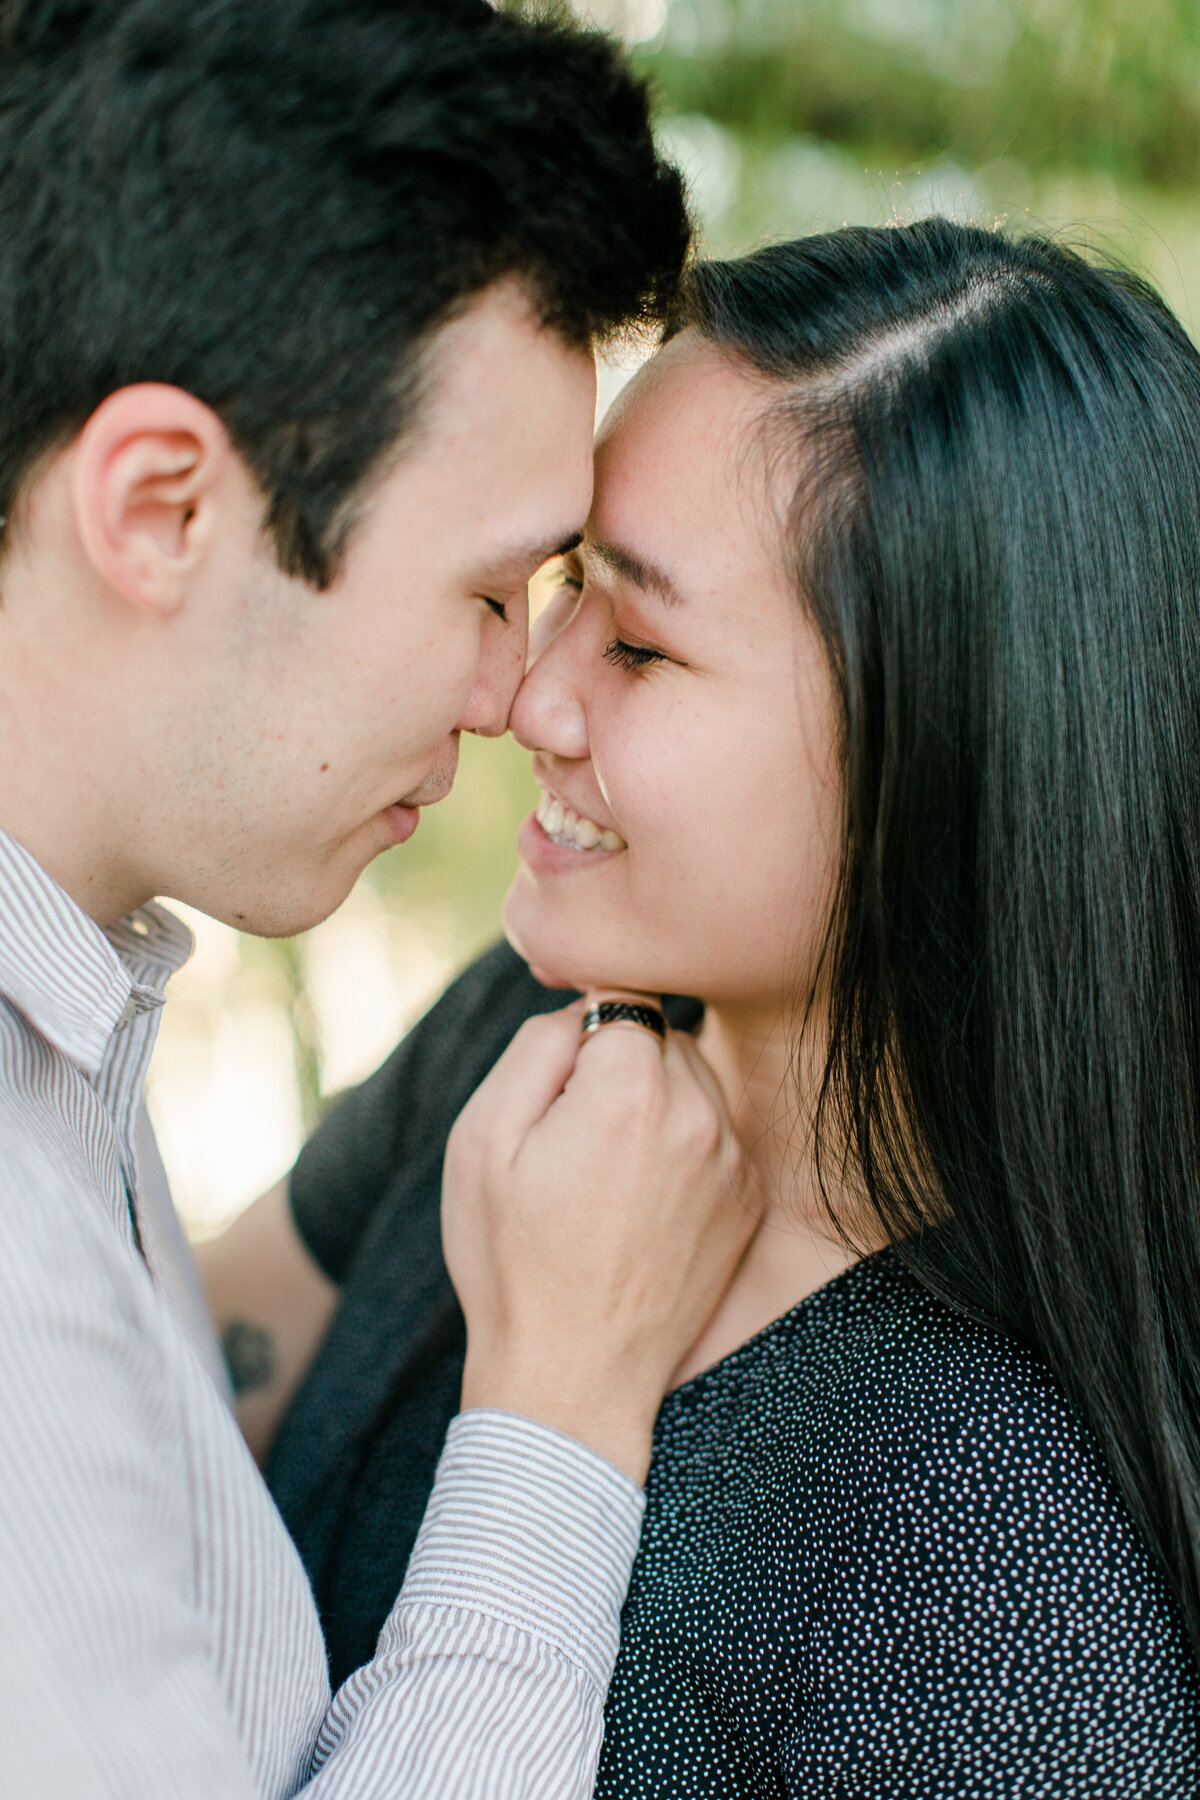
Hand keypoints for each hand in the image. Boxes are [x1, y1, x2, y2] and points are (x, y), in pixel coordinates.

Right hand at [442, 990, 757, 1484]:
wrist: (571, 1376)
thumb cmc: (512, 1258)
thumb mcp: (483, 1138)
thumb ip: (538, 1045)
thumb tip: (586, 1006)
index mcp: (631, 1090)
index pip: (622, 996)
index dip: (580, 1029)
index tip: (557, 1081)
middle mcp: (700, 1114)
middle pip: (661, 1035)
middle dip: (616, 1067)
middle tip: (568, 1140)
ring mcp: (732, 1161)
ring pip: (692, 1082)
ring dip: (652, 1103)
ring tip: (603, 1175)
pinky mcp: (747, 1200)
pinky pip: (715, 1133)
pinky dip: (680, 1147)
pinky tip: (639, 1203)